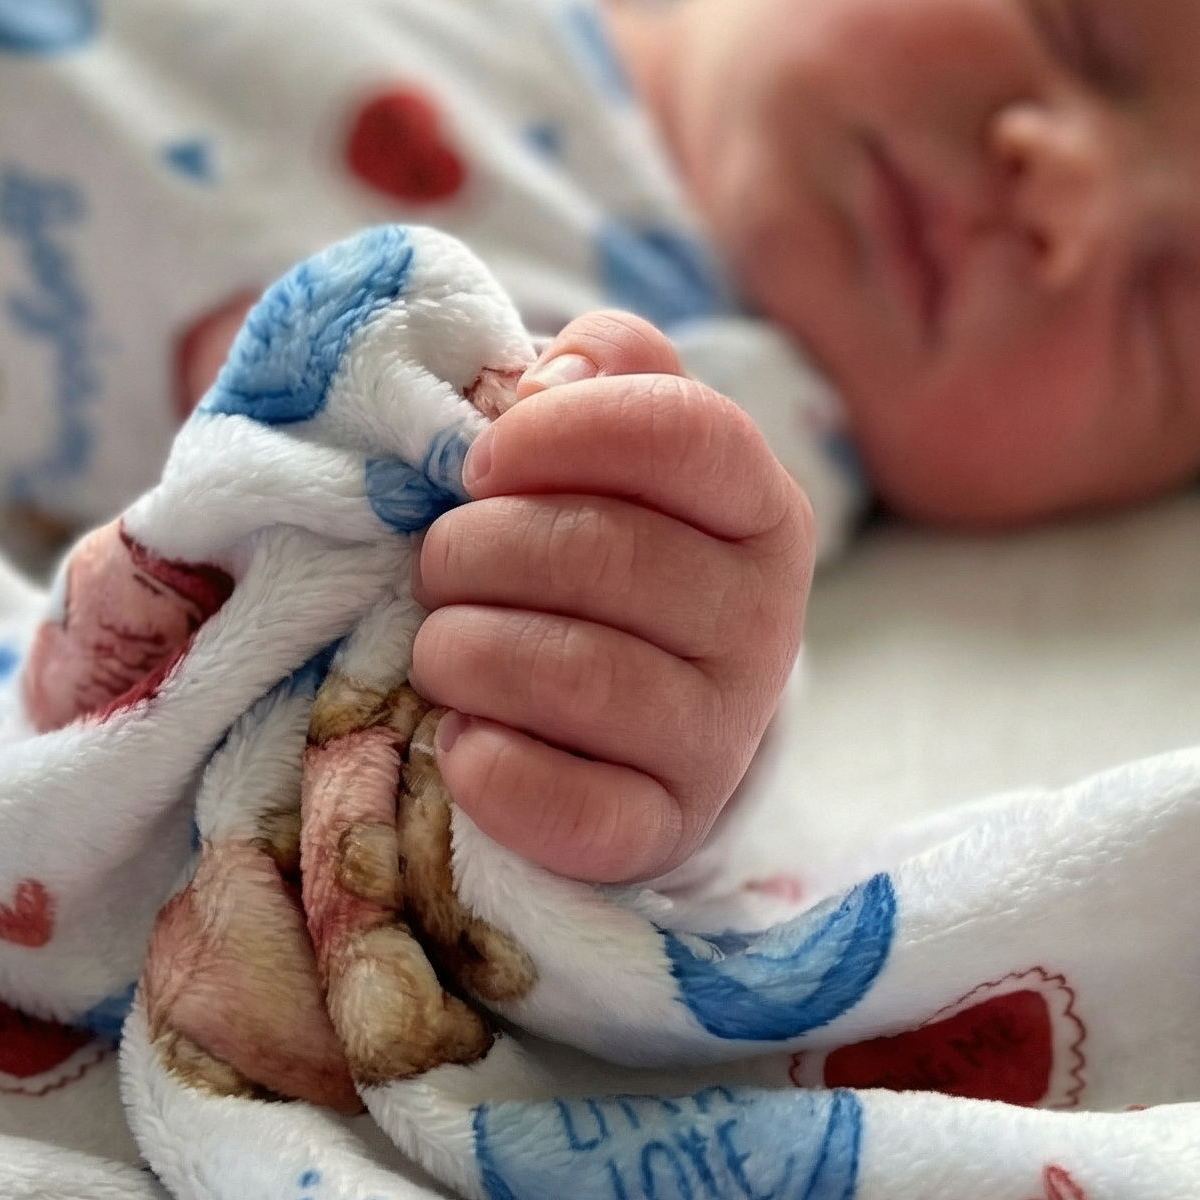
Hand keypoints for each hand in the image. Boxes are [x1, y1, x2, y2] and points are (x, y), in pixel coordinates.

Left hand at [411, 310, 814, 883]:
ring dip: (463, 651)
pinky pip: (572, 807)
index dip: (559, 435)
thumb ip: (599, 371)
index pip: (685, 432)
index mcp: (758, 506)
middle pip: (605, 552)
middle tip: (437, 567)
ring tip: (439, 648)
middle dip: (475, 550)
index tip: (478, 462)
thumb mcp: (608, 445)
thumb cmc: (596, 558)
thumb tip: (547, 380)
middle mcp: (762, 620)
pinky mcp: (665, 828)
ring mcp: (722, 734)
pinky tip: (464, 739)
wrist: (625, 729)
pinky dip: (488, 769)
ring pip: (576, 674)